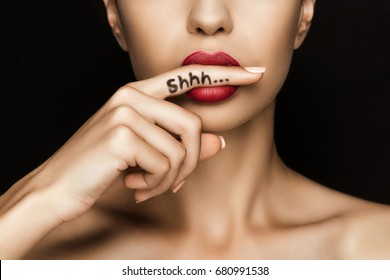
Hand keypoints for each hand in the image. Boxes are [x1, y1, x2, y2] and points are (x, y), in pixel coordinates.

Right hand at [23, 65, 263, 221]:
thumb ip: (181, 143)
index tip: (256, 74)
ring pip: (182, 149)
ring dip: (170, 178)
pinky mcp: (121, 135)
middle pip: (193, 125)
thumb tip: (220, 142)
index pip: (188, 77)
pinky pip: (165, 164)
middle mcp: (131, 95)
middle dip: (190, 163)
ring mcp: (125, 112)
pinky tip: (134, 186)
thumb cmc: (102, 167)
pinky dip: (156, 184)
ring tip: (147, 186)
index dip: (225, 75)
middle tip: (172, 183)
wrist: (57, 188)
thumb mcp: (144, 153)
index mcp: (137, 93)